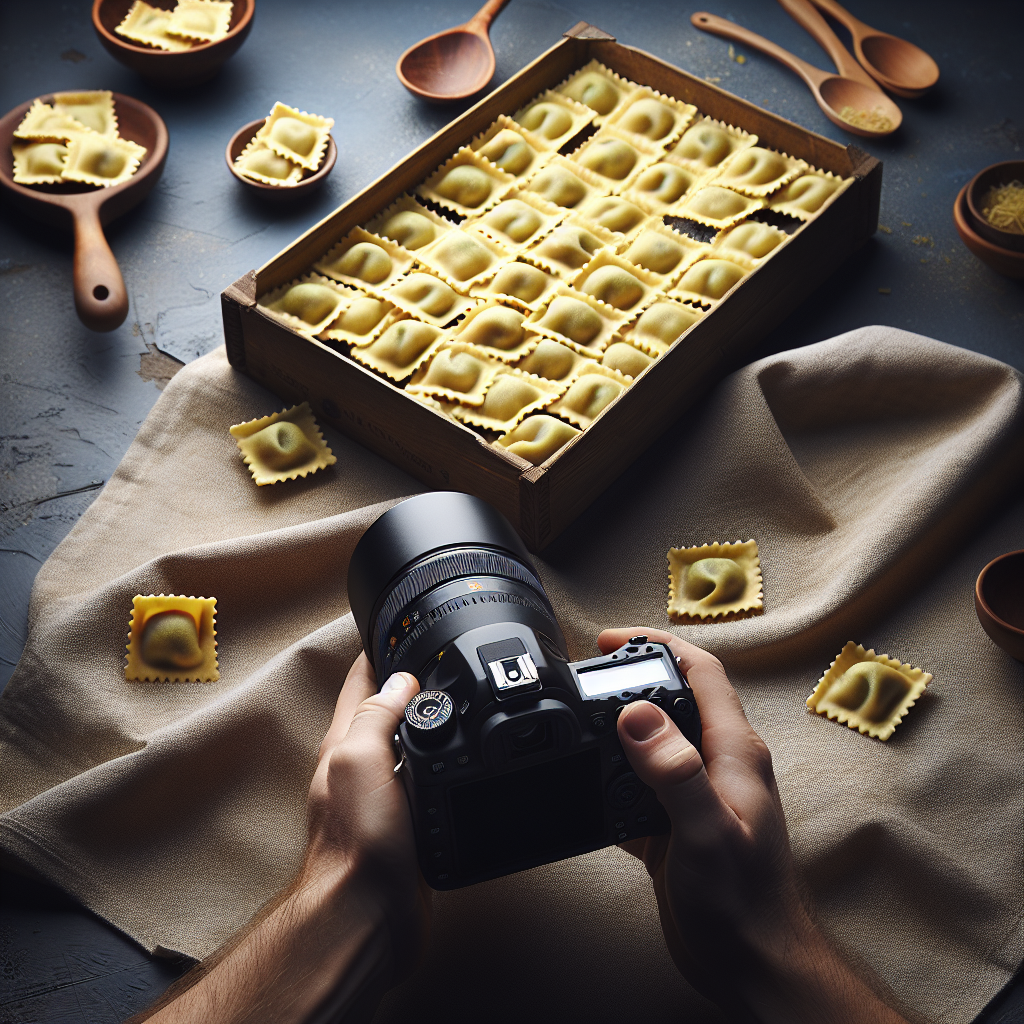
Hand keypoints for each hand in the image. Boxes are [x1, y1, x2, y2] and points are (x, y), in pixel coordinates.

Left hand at [136, 657, 428, 1023]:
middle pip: (385, 708)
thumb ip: (376, 717)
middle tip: (436, 657)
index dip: (382, 649)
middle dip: (408, 680)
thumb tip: (401, 680)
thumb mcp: (360, 762)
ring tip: (452, 698)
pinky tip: (460, 761)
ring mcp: (385, 797)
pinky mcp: (408, 827)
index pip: (362, 680)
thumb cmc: (356, 847)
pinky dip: (444, 762)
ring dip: (426, 721)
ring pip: (408, 744)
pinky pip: (427, 781)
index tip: (404, 625)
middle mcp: (362, 767)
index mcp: (346, 744)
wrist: (368, 918)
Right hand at [602, 628, 908, 1023]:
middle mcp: (718, 765)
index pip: (701, 672)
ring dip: (619, 727)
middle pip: (675, 698)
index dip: (659, 643)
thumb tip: (635, 714)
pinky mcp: (677, 826)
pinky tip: (589, 790)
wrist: (753, 963)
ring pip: (654, 741)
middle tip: (590, 672)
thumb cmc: (746, 903)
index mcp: (734, 751)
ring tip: (581, 722)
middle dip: (633, 676)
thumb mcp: (707, 829)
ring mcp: (698, 795)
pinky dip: (612, 779)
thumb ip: (675, 770)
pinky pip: (639, 788)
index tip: (612, 639)